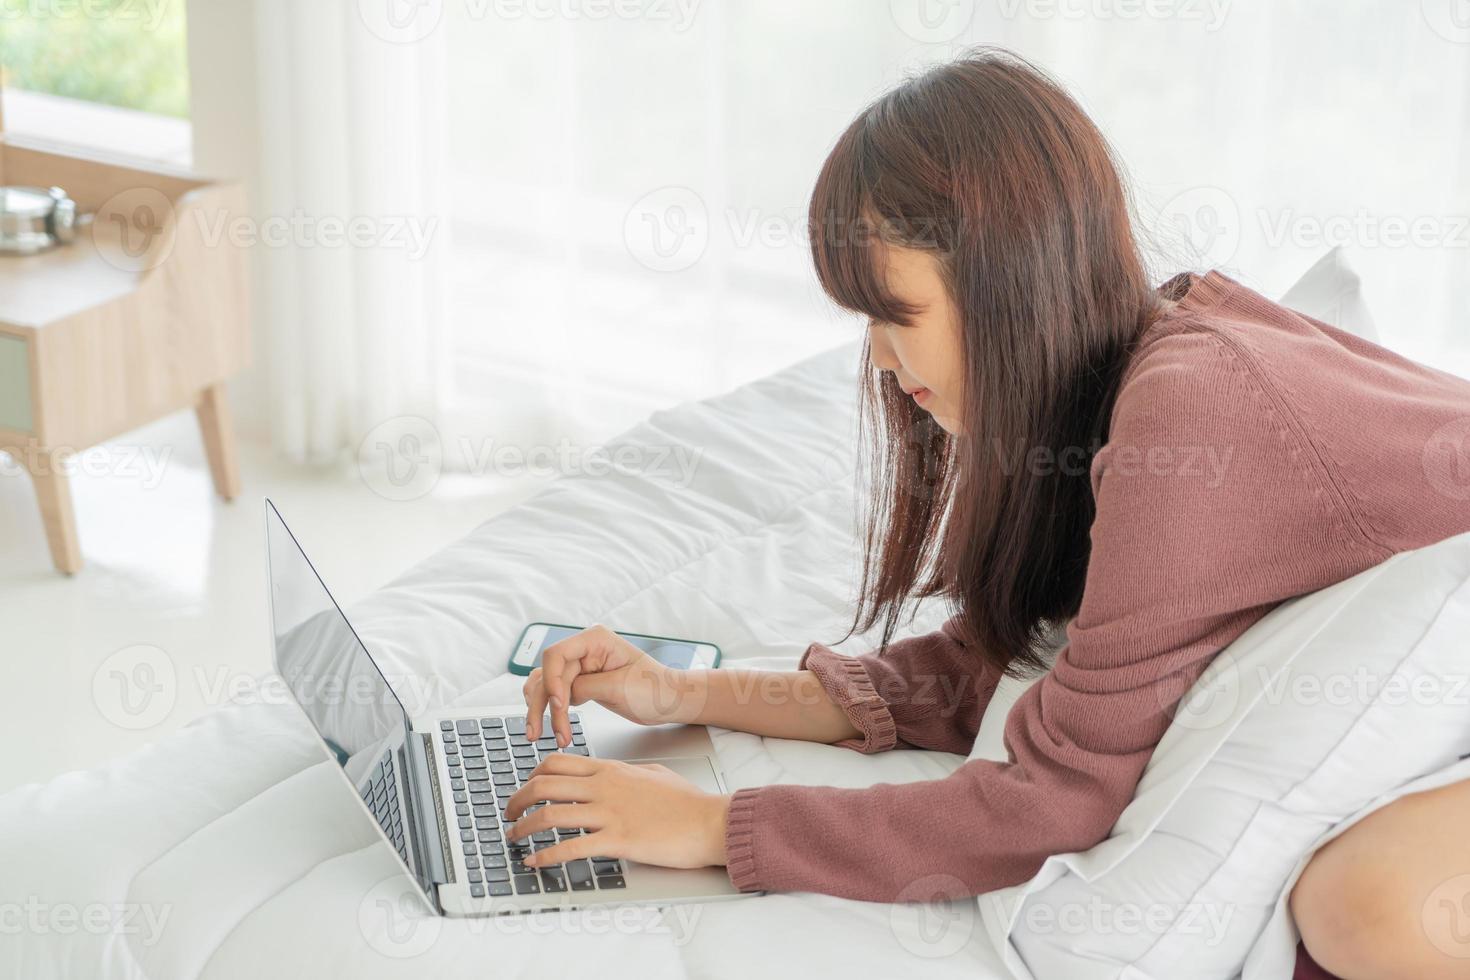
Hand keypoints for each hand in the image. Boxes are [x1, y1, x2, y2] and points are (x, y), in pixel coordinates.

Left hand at [503, 753, 729, 869]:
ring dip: (524, 828)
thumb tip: (615, 775)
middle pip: (544, 785)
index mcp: (611, 770)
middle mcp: (604, 787)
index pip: (558, 763)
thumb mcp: (654, 774)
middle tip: (509, 814)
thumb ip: (627, 774)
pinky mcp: (616, 841)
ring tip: (514, 839)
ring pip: (550, 814)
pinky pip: (570, 848)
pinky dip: (545, 856)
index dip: (532, 775)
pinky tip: (535, 863)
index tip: (525, 788)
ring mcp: (609, 813)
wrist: (709, 821)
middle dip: (517, 800)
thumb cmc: (687, 802)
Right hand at [523, 624, 702, 744]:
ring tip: (542, 735)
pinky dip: (550, 710)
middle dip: (542, 704)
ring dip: (541, 710)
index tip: (559, 706)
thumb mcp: (619, 687)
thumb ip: (584, 687)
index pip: (556, 655)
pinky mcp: (582, 683)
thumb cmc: (655, 689)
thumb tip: (558, 695)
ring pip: (546, 685)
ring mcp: (582, 666)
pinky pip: (555, 693)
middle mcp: (585, 649)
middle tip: (539, 732)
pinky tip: (550, 726)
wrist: (670, 701)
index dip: (552, 681)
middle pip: (547, 673)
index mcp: (595, 640)